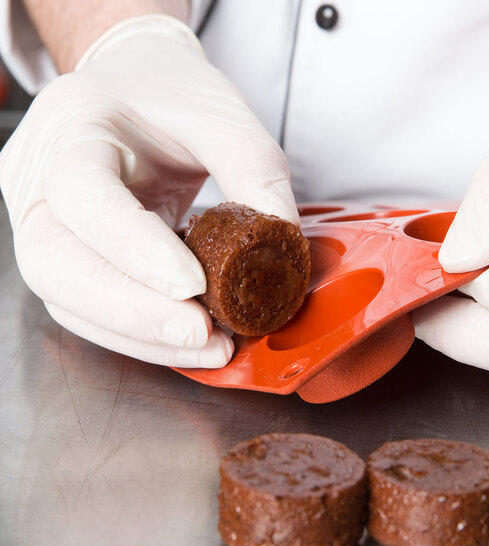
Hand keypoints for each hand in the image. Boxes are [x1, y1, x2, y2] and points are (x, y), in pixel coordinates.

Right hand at [1, 15, 298, 367]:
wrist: (136, 88)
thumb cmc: (170, 93)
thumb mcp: (220, 114)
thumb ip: (253, 170)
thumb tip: (282, 244)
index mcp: (71, 128)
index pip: (85, 195)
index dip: (136, 248)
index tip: (195, 285)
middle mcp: (39, 182)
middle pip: (58, 266)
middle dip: (134, 313)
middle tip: (202, 334)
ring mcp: (45, 224)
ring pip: (70, 300)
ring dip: (141, 336)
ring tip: (209, 346)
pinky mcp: (68, 256)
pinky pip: (91, 308)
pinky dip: (139, 334)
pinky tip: (186, 340)